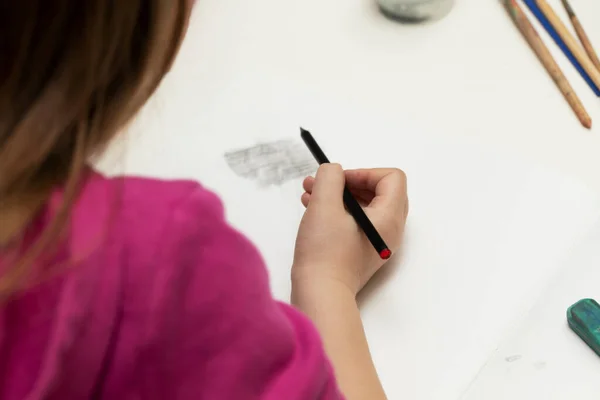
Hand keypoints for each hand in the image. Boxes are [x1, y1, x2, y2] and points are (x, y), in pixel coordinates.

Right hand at [292, 164, 407, 295]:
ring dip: (339, 195)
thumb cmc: (324, 251)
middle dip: (348, 182)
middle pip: (380, 191)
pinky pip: (357, 222)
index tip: (339, 180)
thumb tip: (334, 171)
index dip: (364, 172)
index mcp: (389, 218)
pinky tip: (312, 209)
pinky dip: (338, 211)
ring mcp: (378, 243)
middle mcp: (390, 231)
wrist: (320, 294)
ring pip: (365, 206)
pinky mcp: (363, 252)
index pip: (391, 178)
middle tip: (322, 182)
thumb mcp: (324, 204)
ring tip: (309, 193)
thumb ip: (331, 177)